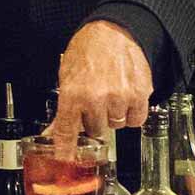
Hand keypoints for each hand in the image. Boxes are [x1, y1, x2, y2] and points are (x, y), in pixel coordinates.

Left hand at [45, 19, 151, 140]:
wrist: (113, 32)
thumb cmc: (87, 51)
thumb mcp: (66, 77)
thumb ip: (64, 107)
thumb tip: (53, 133)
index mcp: (73, 94)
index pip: (67, 129)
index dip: (65, 149)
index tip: (64, 161)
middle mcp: (97, 98)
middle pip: (95, 130)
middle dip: (94, 120)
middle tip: (94, 103)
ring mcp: (120, 98)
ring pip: (116, 125)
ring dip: (113, 115)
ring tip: (110, 95)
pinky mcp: (140, 95)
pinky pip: (136, 119)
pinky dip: (131, 113)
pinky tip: (125, 98)